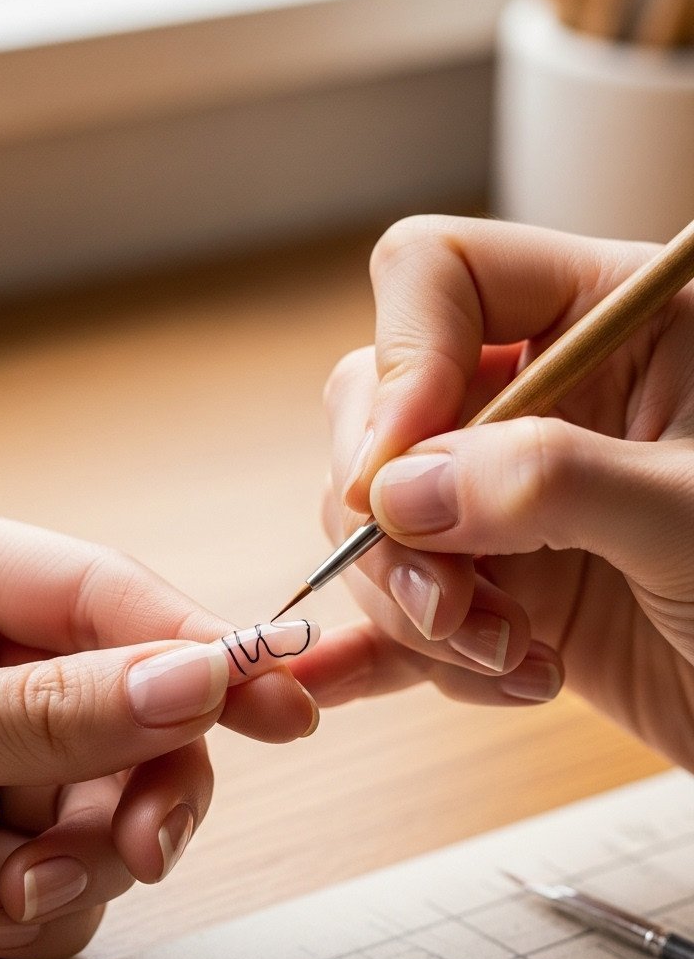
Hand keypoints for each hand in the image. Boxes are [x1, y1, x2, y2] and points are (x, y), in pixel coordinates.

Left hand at [0, 503, 318, 958]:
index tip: (288, 703)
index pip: (112, 597)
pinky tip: (4, 920)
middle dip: (156, 785)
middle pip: (133, 712)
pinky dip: (49, 912)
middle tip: (156, 842)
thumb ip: (41, 709)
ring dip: (95, 864)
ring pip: (106, 808)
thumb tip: (194, 685)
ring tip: (31, 895)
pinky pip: (52, 879)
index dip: (206, 649)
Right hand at [296, 216, 693, 769]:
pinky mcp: (504, 591)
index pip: (442, 277)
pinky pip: (402, 608)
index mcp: (610, 320)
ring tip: (507, 656)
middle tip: (449, 601)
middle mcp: (547, 400)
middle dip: (391, 517)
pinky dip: (379, 651)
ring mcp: (514, 500)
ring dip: (416, 604)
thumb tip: (402, 492)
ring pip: (381, 519)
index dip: (401, 362)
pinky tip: (347, 681)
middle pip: (380, 407)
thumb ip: (552, 482)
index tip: (394, 475)